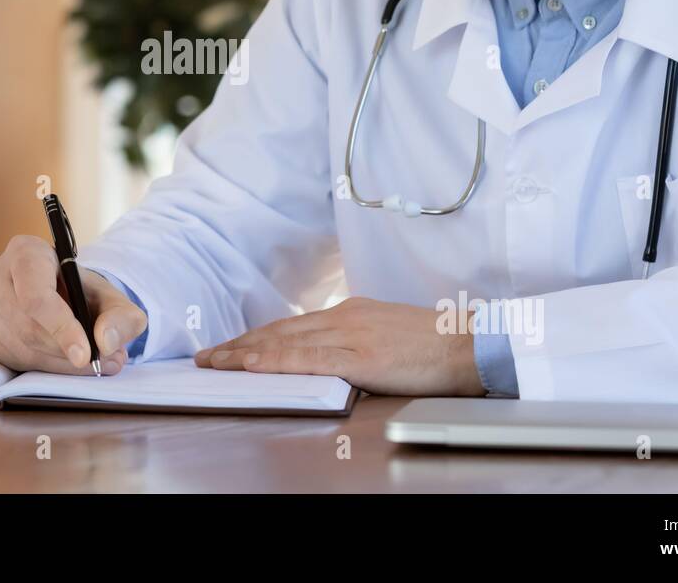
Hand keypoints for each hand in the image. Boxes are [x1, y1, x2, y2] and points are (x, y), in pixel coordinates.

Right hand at [0, 235, 147, 374]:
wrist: (65, 298)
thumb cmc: (85, 293)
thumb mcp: (114, 299)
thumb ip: (121, 317)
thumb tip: (105, 342)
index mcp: (26, 251)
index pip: (36, 295)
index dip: (61, 327)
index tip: (85, 354)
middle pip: (26, 325)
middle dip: (64, 350)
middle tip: (99, 362)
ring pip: (20, 347)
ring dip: (57, 363)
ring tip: (89, 361)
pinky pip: (12, 361)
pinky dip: (44, 369)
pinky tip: (64, 361)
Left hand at [194, 297, 485, 396]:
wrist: (471, 343)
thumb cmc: (435, 344)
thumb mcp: (387, 334)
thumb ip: (356, 341)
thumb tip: (330, 355)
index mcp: (350, 313)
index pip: (291, 326)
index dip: (256, 338)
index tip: (230, 347)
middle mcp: (343, 318)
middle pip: (279, 332)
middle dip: (239, 345)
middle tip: (206, 356)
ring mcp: (350, 335)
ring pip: (284, 342)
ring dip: (243, 353)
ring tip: (214, 363)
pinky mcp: (361, 356)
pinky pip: (307, 358)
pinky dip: (273, 360)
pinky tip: (251, 364)